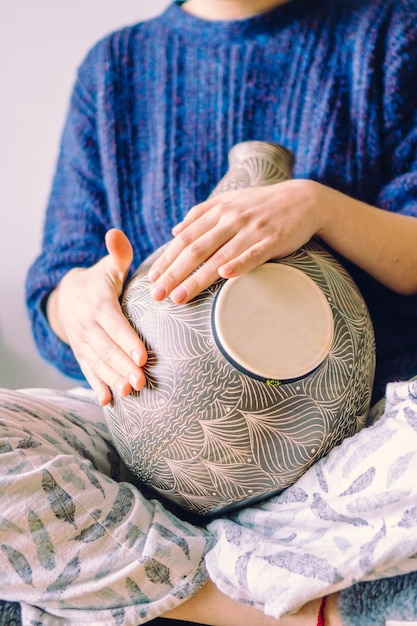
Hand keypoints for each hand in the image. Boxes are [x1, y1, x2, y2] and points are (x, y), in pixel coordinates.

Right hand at [48, 229, 146, 404]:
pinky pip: (88, 372)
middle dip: (123, 366)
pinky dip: (97, 386)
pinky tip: (107, 401)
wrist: (68, 298)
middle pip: (107, 349)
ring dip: (113, 379)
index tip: (143, 356)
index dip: (127, 341)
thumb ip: (118, 254)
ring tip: (130, 392)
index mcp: (99, 304)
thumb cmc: (99, 282)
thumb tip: (116, 232)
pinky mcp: (82, 355)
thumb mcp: (108, 267)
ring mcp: (84, 343)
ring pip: (98, 364)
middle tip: (142, 381)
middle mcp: (89, 326)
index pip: (114, 325)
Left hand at [149, 179, 321, 303]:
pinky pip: (254, 254)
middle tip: (157, 295)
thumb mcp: (229, 202)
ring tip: (179, 297)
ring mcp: (252, 229)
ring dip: (197, 278)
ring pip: (219, 255)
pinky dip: (240, 263)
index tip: (152, 279)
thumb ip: (200, 215)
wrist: (304, 199)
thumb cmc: (261, 205)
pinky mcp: (273, 239)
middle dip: (174, 273)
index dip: (167, 259)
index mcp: (217, 211)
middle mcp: (231, 219)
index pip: (185, 238)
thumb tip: (174, 230)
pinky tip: (225, 275)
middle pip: (196, 249)